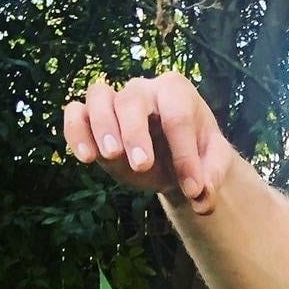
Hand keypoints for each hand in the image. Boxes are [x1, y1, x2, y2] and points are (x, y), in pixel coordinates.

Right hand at [62, 72, 234, 214]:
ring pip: (98, 96)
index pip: (178, 117)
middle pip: (132, 100)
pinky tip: (87, 157)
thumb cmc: (197, 153)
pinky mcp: (91, 116)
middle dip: (135, 133)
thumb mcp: (214, 163)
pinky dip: (75, 131)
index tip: (193, 189)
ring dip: (101, 126)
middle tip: (143, 166)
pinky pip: (75, 112)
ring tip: (110, 156)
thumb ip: (212, 177)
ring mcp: (114, 99)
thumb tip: (202, 199)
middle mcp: (143, 89)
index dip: (185, 154)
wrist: (174, 157)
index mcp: (177, 92)